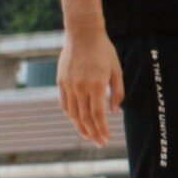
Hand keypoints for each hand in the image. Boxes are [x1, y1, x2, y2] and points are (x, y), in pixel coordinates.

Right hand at [59, 25, 122, 146]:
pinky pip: (64, 104)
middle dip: (92, 133)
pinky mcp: (61, 82)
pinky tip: (76, 121)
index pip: (97, 115)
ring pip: (73, 113)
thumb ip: (116, 91)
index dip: (101, 129)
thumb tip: (114, 111)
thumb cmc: (104, 51)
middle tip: (98, 143)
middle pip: (84, 118)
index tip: (106, 139)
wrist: (82, 35)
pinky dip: (70, 115)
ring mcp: (68, 85)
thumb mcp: (116, 70)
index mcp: (95, 85)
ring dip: (80, 127)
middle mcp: (80, 87)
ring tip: (88, 136)